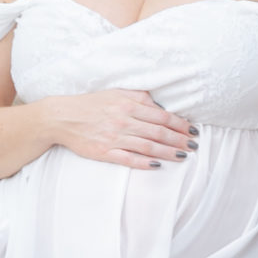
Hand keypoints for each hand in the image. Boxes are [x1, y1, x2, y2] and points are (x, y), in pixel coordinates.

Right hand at [49, 90, 197, 168]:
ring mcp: (114, 137)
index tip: (192, 130)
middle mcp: (124, 120)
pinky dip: (144, 163)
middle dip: (179, 139)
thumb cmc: (91, 104)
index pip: (161, 116)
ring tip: (183, 156)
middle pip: (158, 132)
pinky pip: (128, 159)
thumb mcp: (116, 92)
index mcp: (128, 104)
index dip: (179, 124)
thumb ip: (139, 97)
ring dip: (168, 152)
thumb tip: (159, 103)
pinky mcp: (104, 152)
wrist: (63, 117)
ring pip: (148, 146)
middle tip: (195, 145)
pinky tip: (157, 165)